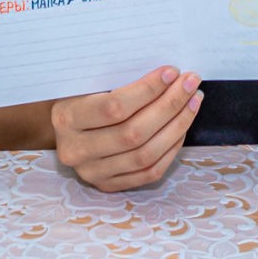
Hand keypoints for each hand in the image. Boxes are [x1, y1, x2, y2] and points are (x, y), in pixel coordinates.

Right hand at [51, 66, 202, 191]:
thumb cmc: (80, 97)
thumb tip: (169, 74)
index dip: (148, 90)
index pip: (115, 107)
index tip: (172, 72)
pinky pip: (149, 172)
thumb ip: (120, 79)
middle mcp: (76, 150)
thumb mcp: (88, 82)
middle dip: (169, 106)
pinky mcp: (109, 185)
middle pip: (133, 133)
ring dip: (177, 126)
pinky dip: (171, 148)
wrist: (64, 129)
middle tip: (191, 84)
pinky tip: (182, 126)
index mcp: (67, 119)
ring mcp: (93, 173)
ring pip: (145, 155)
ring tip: (193, 102)